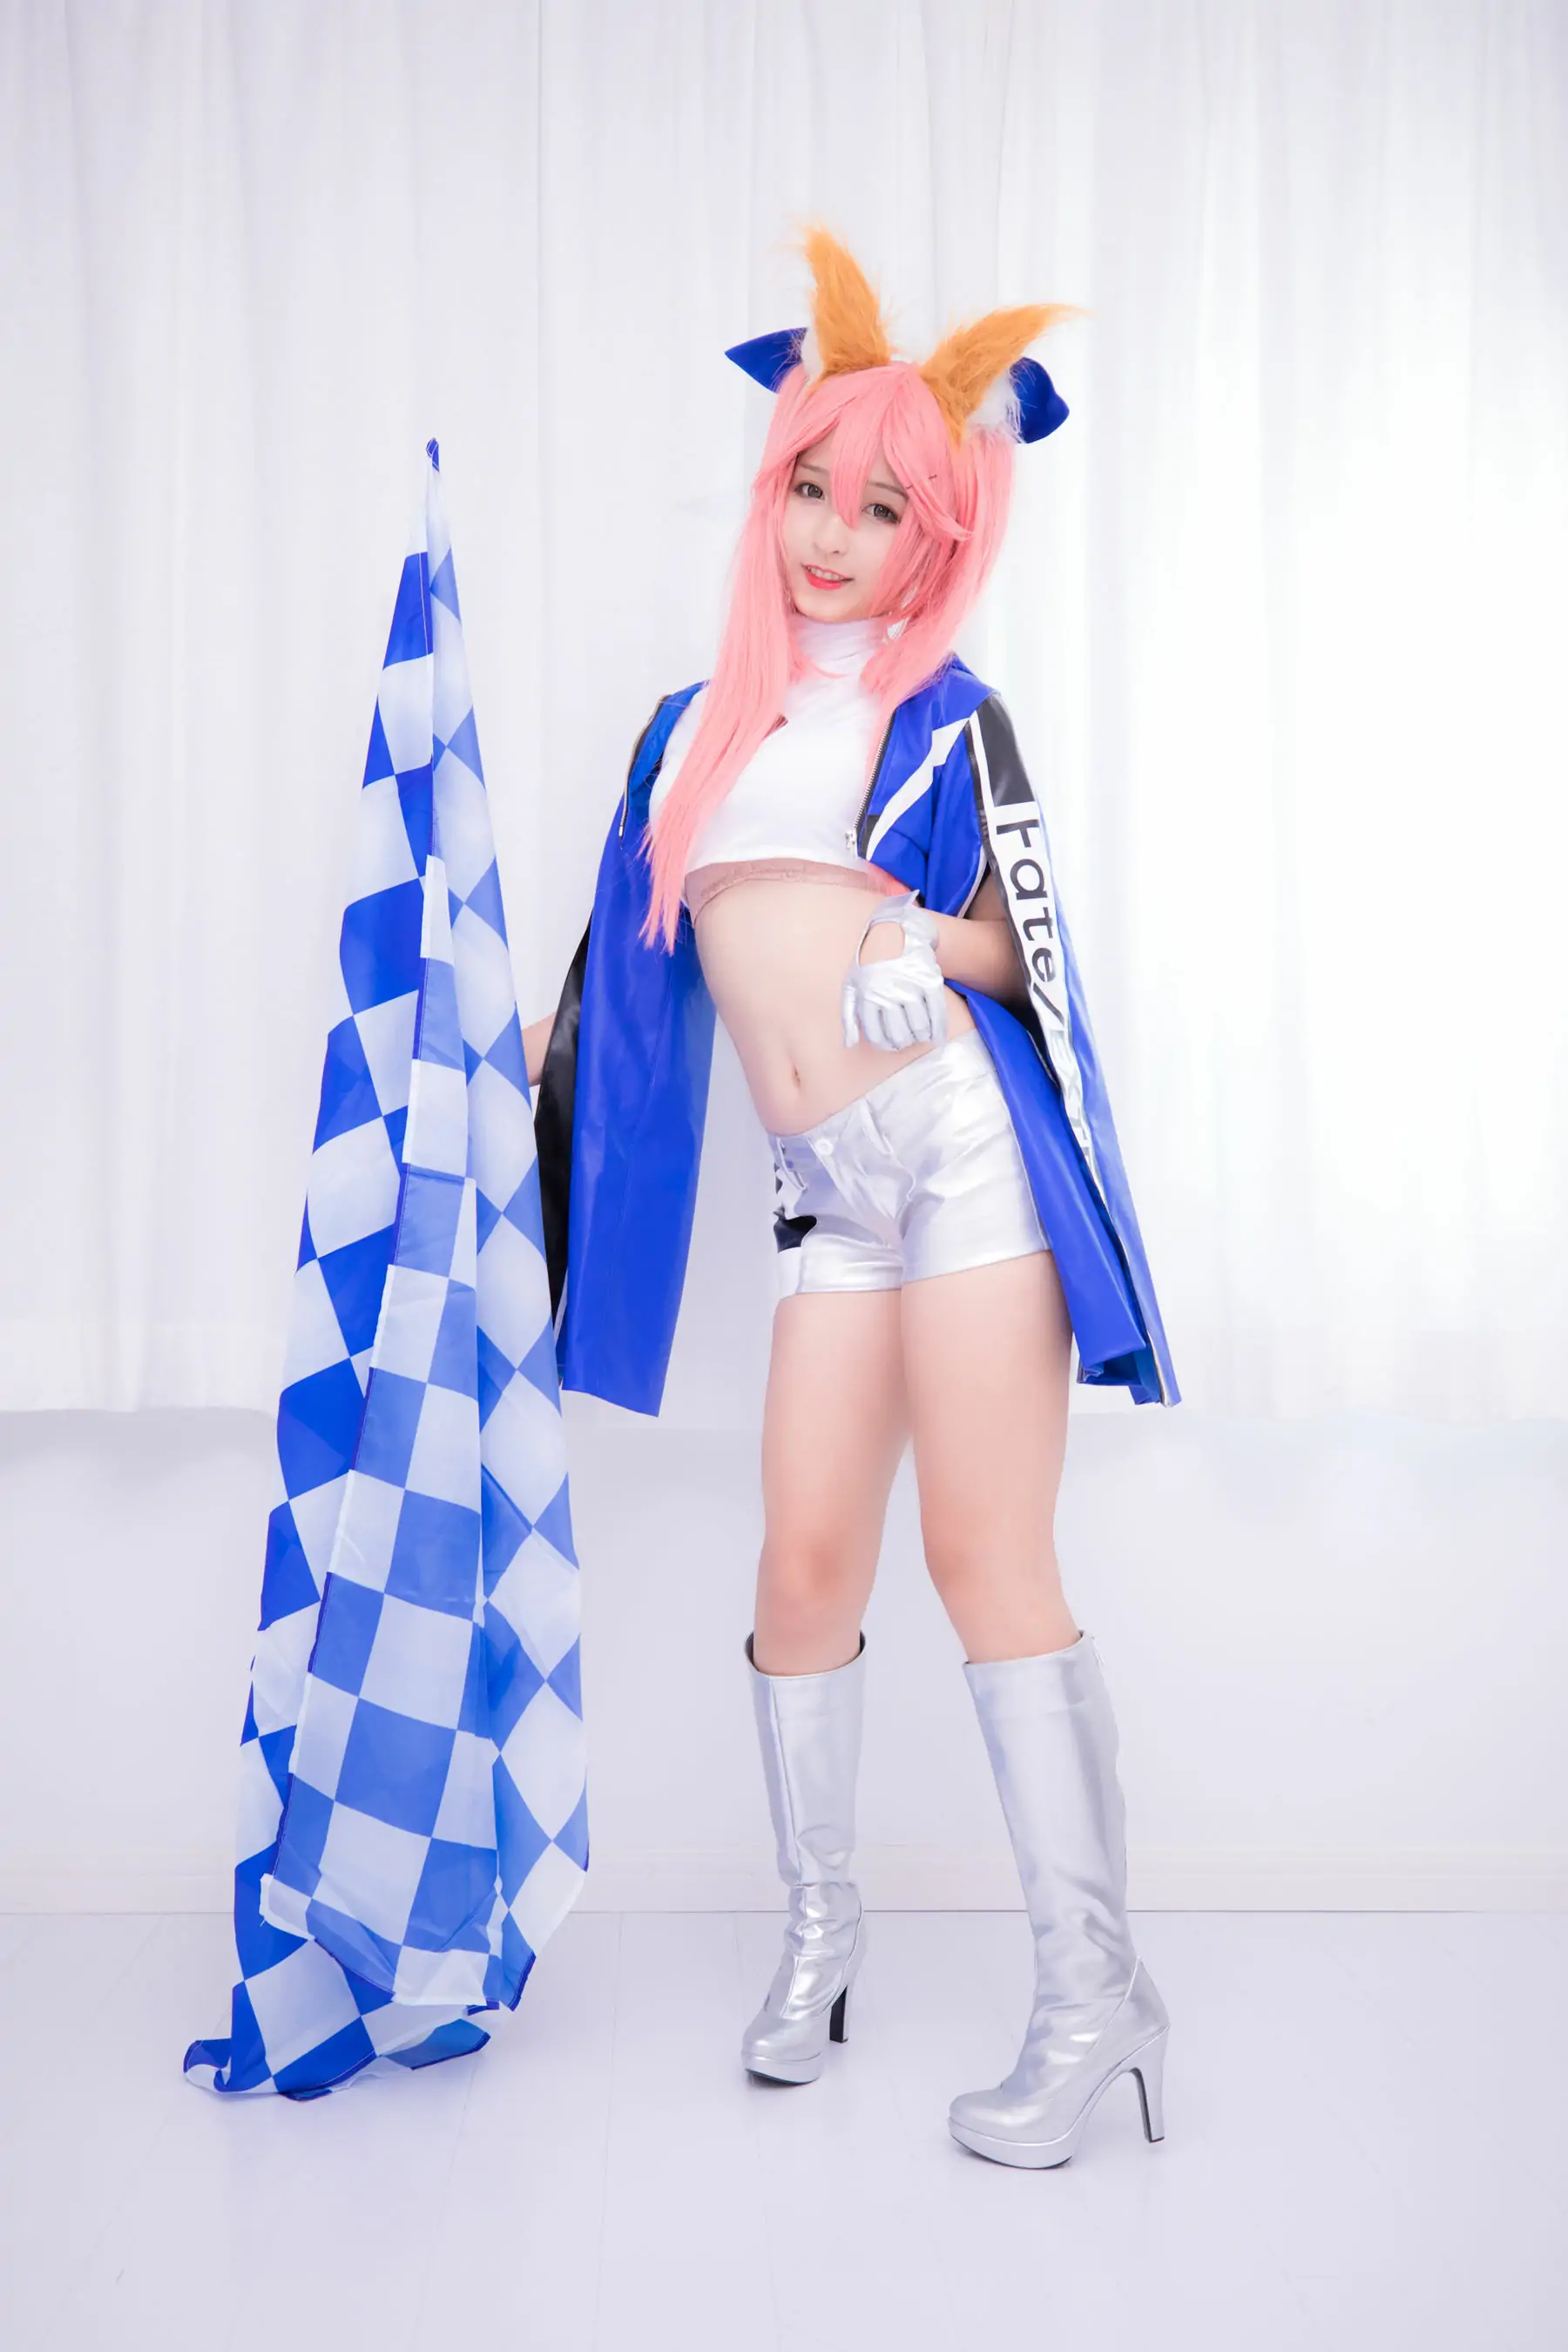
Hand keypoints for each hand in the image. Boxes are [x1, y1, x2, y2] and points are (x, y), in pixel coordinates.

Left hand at [840, 892, 948, 1051]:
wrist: (895, 933)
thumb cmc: (870, 965)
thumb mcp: (852, 987)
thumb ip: (849, 1017)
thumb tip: (850, 1044)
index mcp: (868, 997)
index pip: (877, 1035)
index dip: (885, 1045)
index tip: (891, 1044)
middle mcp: (889, 993)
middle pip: (900, 1035)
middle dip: (904, 1042)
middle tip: (906, 1040)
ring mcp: (911, 987)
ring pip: (919, 1027)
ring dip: (920, 1037)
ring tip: (919, 1035)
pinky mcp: (930, 981)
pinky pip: (937, 1013)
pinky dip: (939, 1029)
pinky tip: (937, 1036)